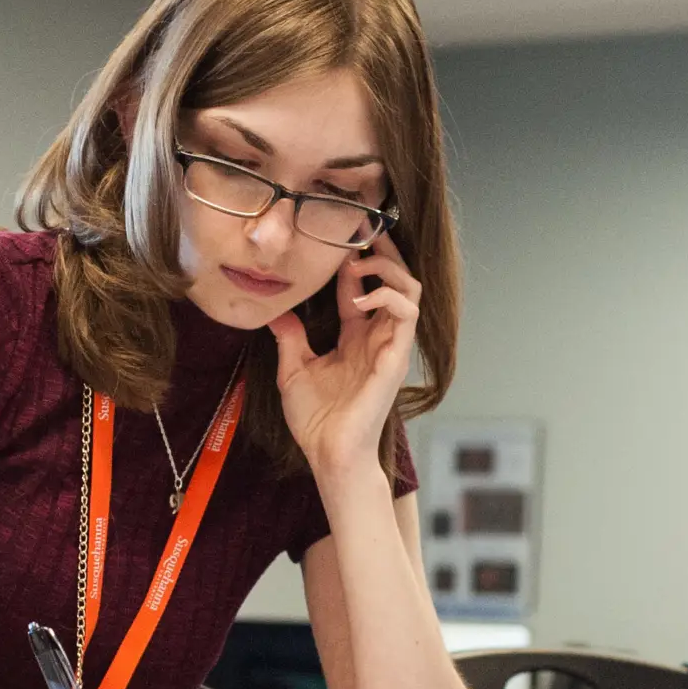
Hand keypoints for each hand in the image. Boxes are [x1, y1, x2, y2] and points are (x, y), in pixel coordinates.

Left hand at [269, 234, 419, 479]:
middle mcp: (377, 338)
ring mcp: (390, 346)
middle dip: (383, 252)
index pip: (363, 288)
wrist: (329, 454)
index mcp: (356, 339)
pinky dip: (387, 296)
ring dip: (388, 269)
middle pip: (396, 280)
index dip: (353, 262)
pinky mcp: (395, 358)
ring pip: (410, 290)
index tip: (335, 243)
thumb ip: (291, 339)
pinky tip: (360, 298)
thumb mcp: (293, 371)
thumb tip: (277, 313)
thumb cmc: (317, 421)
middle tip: (360, 234)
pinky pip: (406, 314)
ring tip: (359, 265)